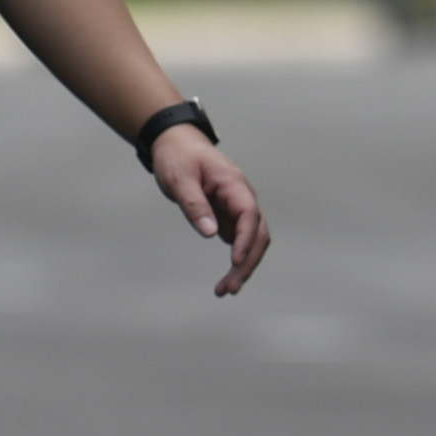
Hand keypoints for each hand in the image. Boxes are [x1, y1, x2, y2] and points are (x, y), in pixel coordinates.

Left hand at [150, 126, 271, 297]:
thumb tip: (210, 233)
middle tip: (230, 288)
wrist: (176, 145)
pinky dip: (236, 262)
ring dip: (244, 266)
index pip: (249, 214)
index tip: (236, 261)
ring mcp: (237, 208)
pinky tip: (226, 280)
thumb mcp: (179, 179)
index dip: (246, 239)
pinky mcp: (229, 217)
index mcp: (234, 184)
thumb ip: (194, 205)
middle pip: (258, 234)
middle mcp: (242, 197)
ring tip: (226, 290)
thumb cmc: (178, 157)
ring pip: (252, 241)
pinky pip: (240, 242)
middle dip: (248, 262)